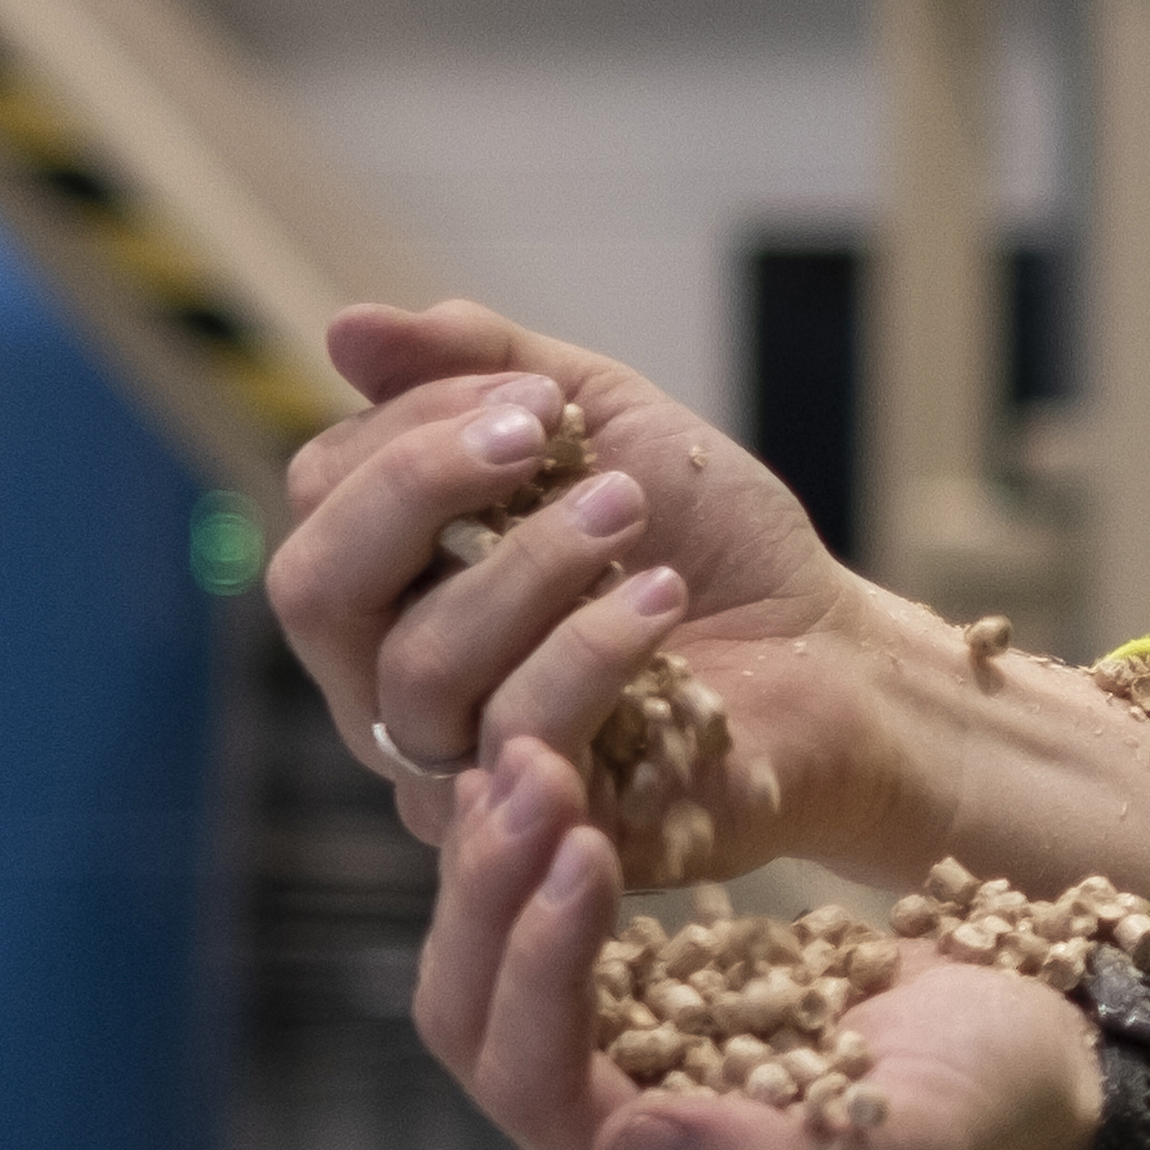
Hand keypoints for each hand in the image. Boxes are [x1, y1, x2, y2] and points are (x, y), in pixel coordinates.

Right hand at [270, 302, 874, 867]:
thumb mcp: (609, 421)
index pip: (322, 495)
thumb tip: (349, 327)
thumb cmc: (713, 541)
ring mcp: (457, 760)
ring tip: (629, 512)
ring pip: (419, 666)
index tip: (534, 400)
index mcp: (397, 577)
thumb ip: (489, 368)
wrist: (834, 649)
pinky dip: (589, 649)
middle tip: (536, 440)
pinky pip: (517, 736)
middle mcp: (395, 677)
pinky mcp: (538, 822)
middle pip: (315, 590)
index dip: (411, 431)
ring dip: (530, 565)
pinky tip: (662, 597)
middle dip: (417, 490)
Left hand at [426, 734, 1149, 1149]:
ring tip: (532, 747)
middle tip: (531, 766)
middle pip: (479, 1024)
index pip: (536, 1083)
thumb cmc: (1002, 1117)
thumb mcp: (910, 1143)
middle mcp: (612, 1149)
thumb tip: (618, 1140)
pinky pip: (550, 930)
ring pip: (496, 969)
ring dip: (502, 860)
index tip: (582, 840)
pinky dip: (539, 851)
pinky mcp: (644, 1007)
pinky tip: (561, 762)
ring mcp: (619, 1074)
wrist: (1060, 1076)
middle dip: (491, 895)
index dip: (539, 961)